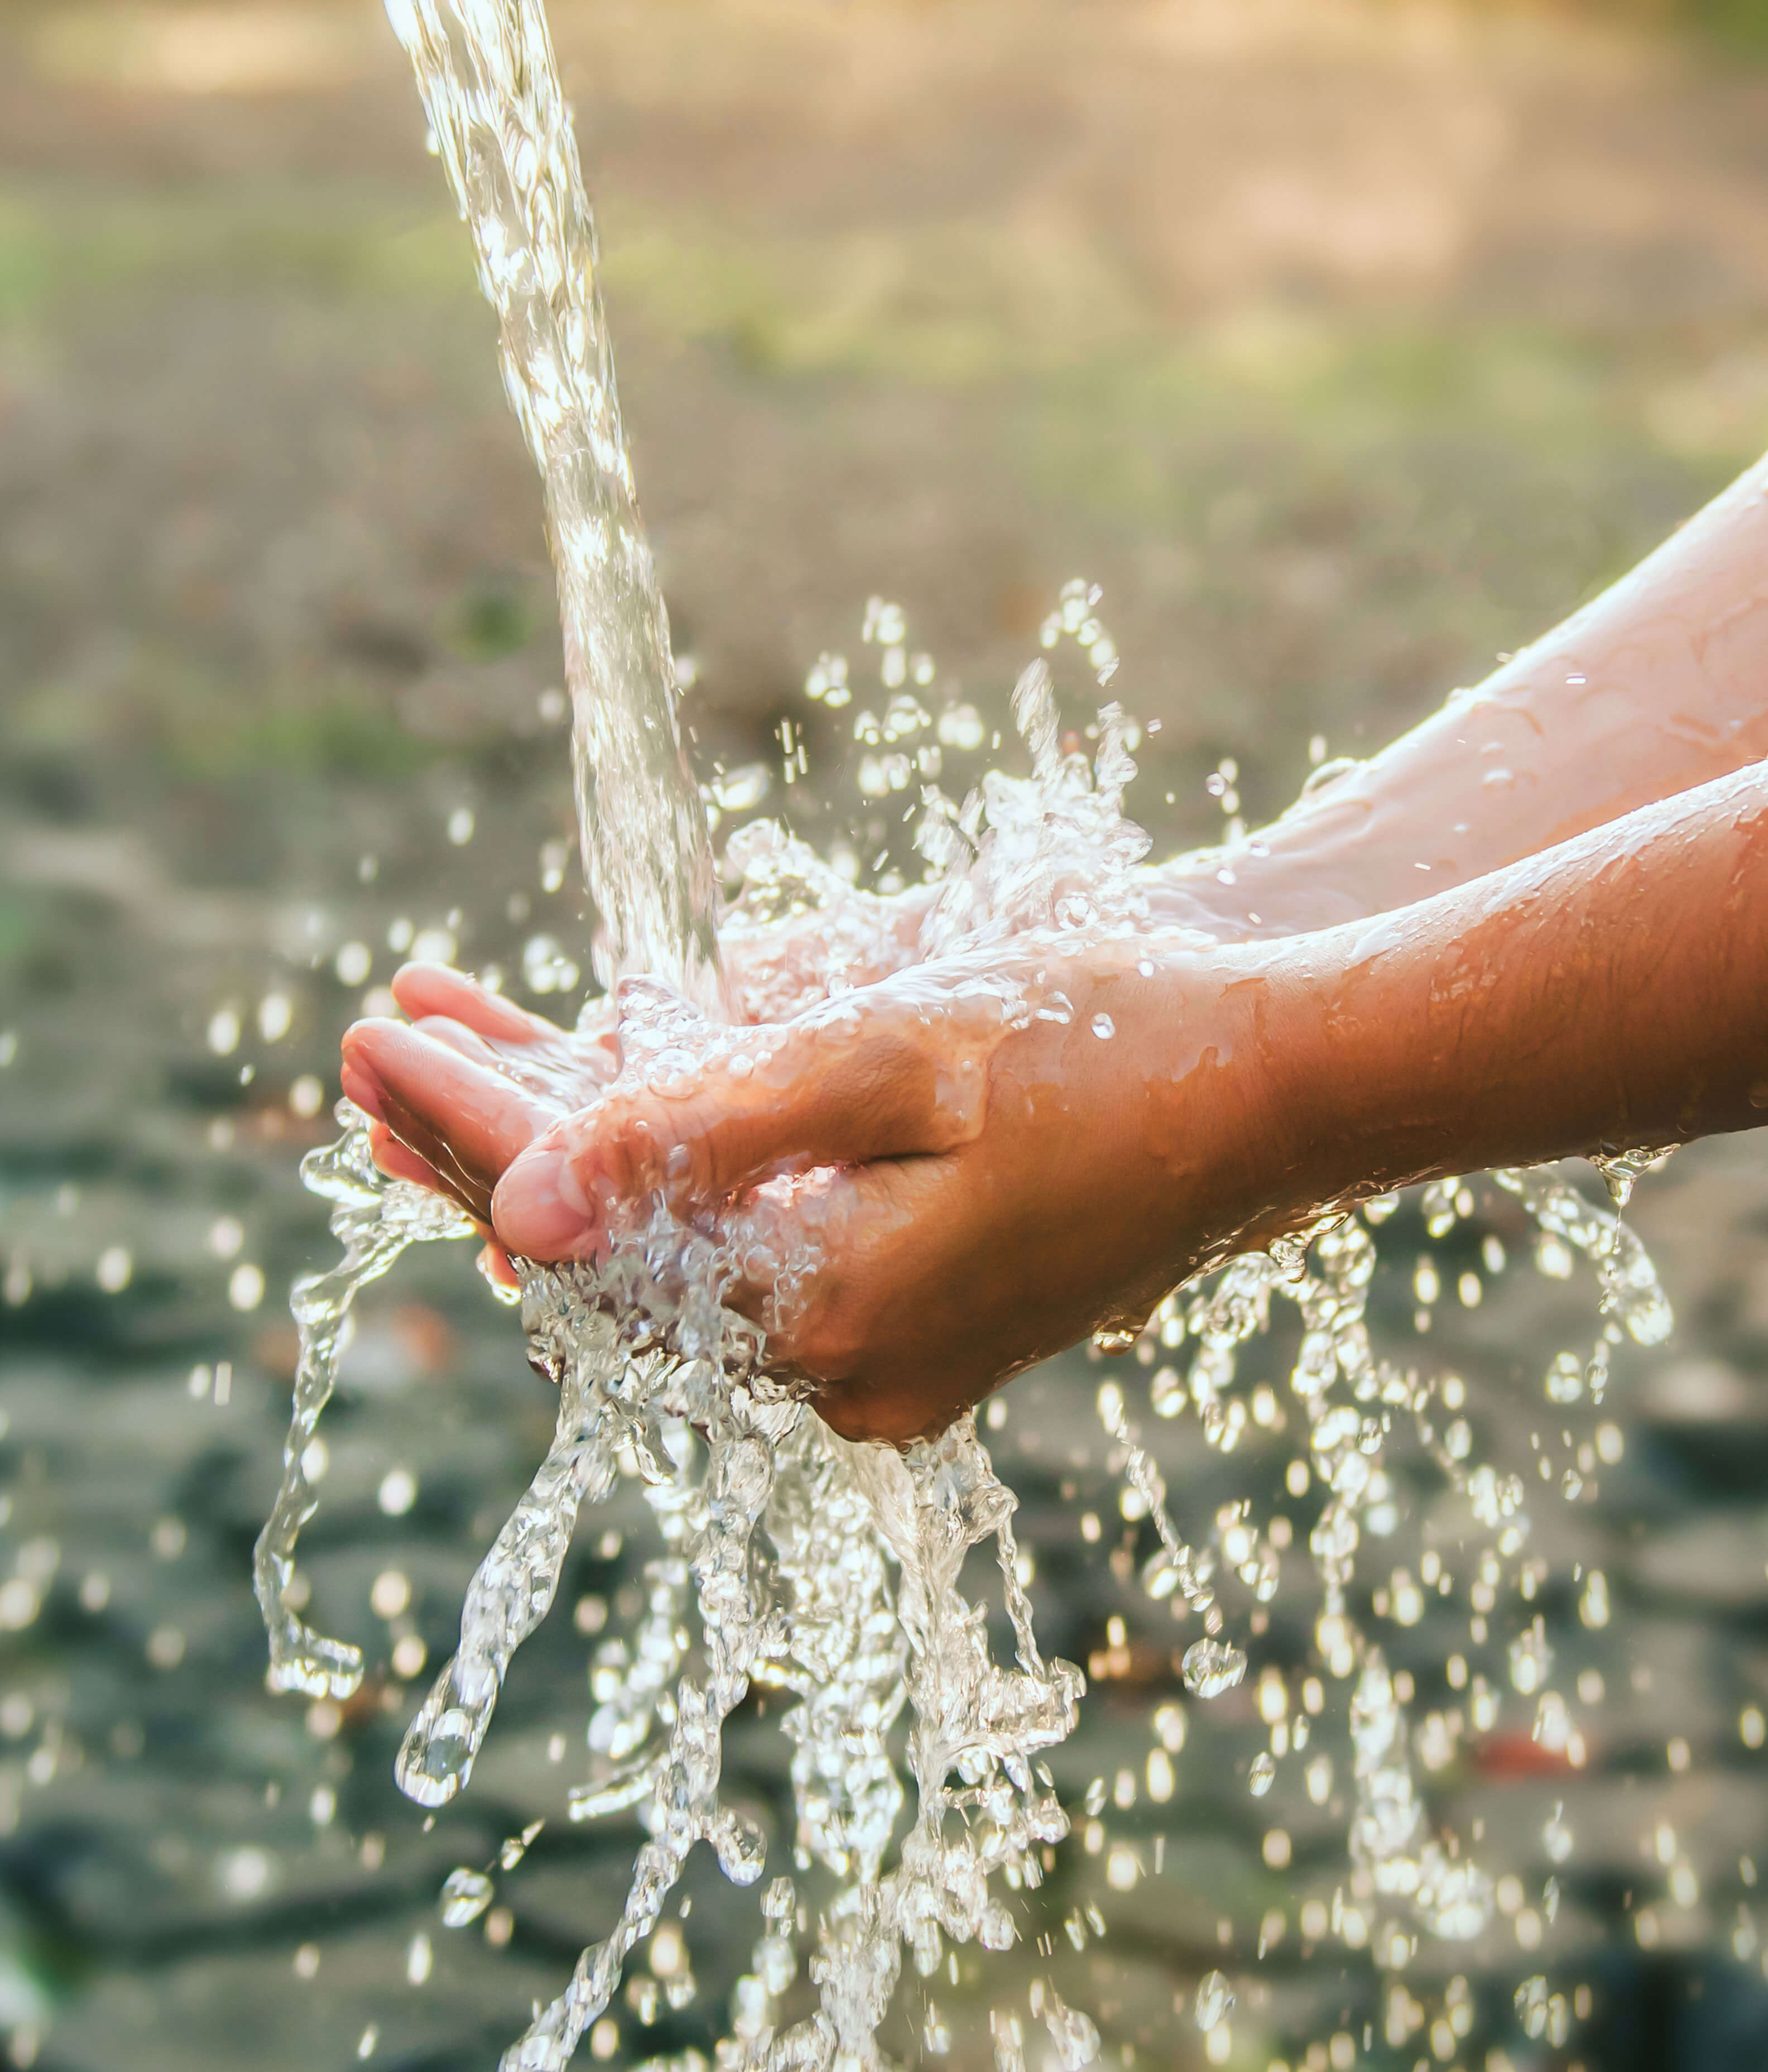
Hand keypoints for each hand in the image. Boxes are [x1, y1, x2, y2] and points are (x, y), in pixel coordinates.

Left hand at [348, 937, 1321, 1443]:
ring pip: (668, 1261)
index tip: (373, 1038)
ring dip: (564, 1157)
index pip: (591, 1229)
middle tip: (364, 1053)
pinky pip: (738, 1260)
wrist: (1278, 1091)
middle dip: (489, 1147)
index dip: (470, 1127)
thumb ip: (708, 1130)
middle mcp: (846, 1371)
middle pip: (612, 1261)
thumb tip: (519, 1210)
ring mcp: (883, 1361)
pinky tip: (597, 1112)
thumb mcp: (898, 1058)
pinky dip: (659, 1183)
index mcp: (834, 1312)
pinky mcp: (913, 1323)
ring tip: (445, 1063)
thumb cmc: (1110, 1044)